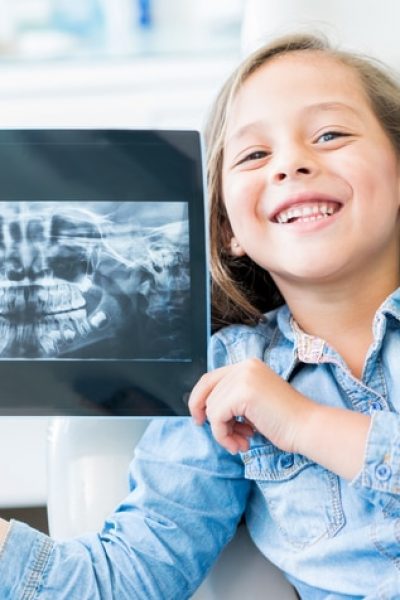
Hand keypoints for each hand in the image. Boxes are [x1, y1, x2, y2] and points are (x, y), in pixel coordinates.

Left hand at [189, 358, 313, 454]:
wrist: (307, 427)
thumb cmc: (284, 421)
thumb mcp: (253, 402)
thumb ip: (232, 398)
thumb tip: (203, 409)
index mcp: (248, 365)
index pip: (209, 379)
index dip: (199, 400)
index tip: (201, 420)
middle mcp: (244, 366)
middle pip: (207, 393)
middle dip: (214, 420)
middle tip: (227, 439)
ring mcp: (243, 377)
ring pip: (211, 408)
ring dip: (222, 432)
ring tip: (241, 442)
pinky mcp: (243, 392)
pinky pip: (216, 418)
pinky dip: (223, 435)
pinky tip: (242, 443)